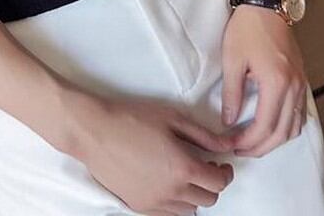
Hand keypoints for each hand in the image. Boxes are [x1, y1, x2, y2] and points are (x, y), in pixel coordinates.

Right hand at [72, 92, 235, 214]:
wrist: (94, 131)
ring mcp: (154, 203)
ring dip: (193, 194)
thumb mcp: (172, 118)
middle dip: (211, 183)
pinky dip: (174, 201)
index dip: (225, 173)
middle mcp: (172, 192)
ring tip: (182, 173)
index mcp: (183, 168)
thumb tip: (228, 145)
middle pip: (208, 199)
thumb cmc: (131, 119)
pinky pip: (168, 213)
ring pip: (188, 209)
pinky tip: (165, 181)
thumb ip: (204, 136)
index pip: (219, 183)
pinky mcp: (138, 206)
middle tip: (204, 165)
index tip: (221, 164)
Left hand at [221, 3, 308, 156]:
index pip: (265, 127)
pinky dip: (288, 127)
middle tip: (240, 148)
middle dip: (261, 147)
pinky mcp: (302, 78)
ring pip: (295, 127)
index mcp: (277, 84)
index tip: (231, 144)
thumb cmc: (247, 28)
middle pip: (282, 133)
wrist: (267, 4)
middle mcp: (294, 88)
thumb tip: (229, 120)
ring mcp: (302, 84)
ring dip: (275, 140)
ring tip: (253, 142)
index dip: (248, 141)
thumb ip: (232, 93)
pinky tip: (272, 127)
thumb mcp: (232, 60)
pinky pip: (300, 113)